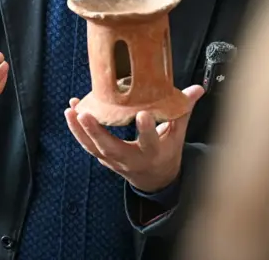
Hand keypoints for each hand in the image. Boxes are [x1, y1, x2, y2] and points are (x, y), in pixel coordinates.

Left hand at [65, 85, 204, 192]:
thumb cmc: (167, 151)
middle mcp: (131, 159)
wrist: (154, 179)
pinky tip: (71, 110)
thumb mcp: (178, 134)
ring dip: (79, 130)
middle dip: (97, 132)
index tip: (142, 114)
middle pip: (111, 148)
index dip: (146, 130)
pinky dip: (77, 130)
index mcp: (153, 153)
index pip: (150, 142)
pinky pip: (88, 145)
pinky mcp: (103, 157)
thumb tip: (197, 89)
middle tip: (85, 114)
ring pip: (93, 148)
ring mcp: (114, 161)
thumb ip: (183, 110)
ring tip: (71, 109)